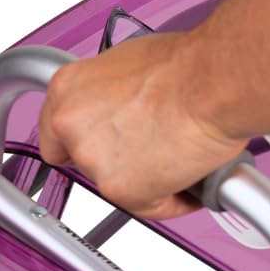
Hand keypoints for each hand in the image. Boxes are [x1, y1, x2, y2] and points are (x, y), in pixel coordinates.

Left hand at [38, 32, 247, 219]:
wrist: (213, 84)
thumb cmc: (187, 67)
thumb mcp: (133, 64)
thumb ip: (115, 94)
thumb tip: (130, 108)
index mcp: (68, 89)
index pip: (56, 132)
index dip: (86, 140)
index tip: (105, 144)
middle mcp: (71, 125)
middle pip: (87, 161)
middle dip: (120, 160)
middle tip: (155, 148)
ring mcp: (94, 161)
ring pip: (120, 186)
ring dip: (149, 179)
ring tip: (182, 157)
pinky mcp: (122, 190)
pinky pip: (150, 205)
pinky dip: (174, 198)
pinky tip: (193, 176)